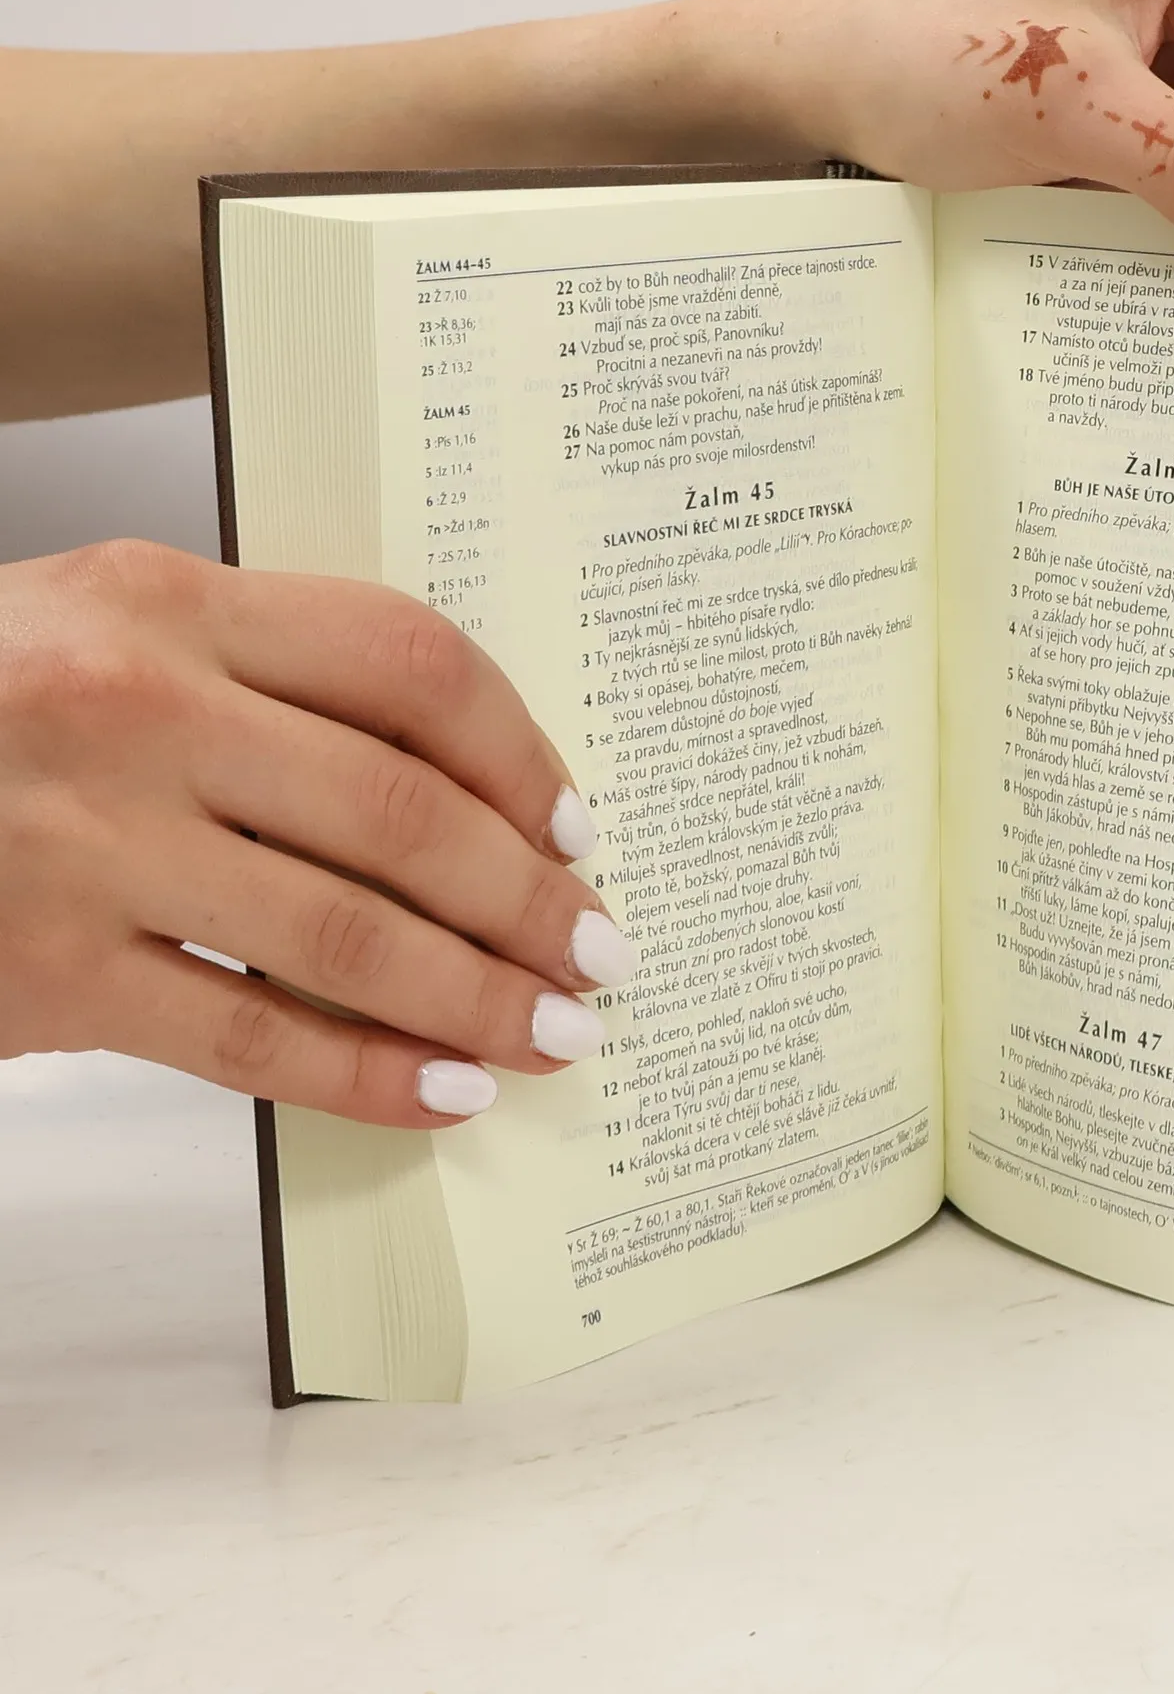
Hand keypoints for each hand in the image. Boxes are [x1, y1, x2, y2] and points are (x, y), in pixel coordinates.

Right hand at [0, 542, 633, 1124]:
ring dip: (476, 995)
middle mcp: (133, 707)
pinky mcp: (44, 971)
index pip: (408, 662)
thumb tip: (460, 794)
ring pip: (347, 934)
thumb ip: (265, 684)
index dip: (518, 753)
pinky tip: (442, 1093)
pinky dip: (366, 1073)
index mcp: (166, 600)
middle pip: (404, 810)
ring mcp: (84, 844)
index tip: (574, 826)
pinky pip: (250, 1036)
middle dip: (528, 900)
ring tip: (553, 1032)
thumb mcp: (107, 635)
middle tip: (599, 952)